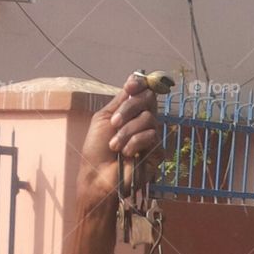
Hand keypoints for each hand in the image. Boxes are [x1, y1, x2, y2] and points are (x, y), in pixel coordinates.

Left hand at [79, 73, 159, 201]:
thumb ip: (121, 99)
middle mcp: (143, 121)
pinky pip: (152, 136)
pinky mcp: (157, 152)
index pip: (143, 91)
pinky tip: (127, 154)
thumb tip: (134, 76)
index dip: (140, 84)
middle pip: (148, 99)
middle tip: (115, 123)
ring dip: (128, 131)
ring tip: (115, 146)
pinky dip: (136, 142)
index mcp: (130, 112)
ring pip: (149, 118)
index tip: (130, 86)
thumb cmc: (96, 151)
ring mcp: (151, 136)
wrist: (98, 177)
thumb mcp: (104, 118)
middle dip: (129, 108)